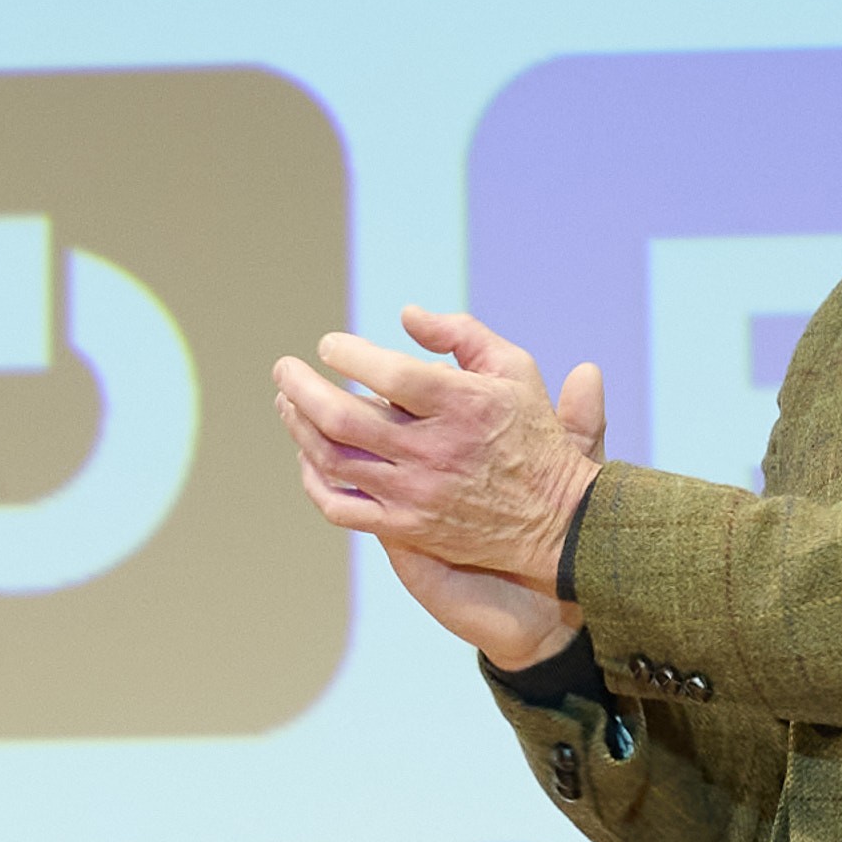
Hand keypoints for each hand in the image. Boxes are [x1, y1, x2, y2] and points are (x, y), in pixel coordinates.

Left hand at [272, 307, 603, 649]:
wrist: (557, 519)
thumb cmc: (531, 432)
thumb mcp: (514, 368)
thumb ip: (461, 333)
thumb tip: (406, 314)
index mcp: (463, 404)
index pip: (390, 375)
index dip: (349, 355)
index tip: (329, 345)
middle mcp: (434, 451)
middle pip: (344, 419)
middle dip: (302, 388)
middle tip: (284, 369)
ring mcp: (415, 493)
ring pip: (332, 460)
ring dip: (298, 428)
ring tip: (287, 402)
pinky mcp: (406, 527)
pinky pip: (340, 507)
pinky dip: (313, 480)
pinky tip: (306, 455)